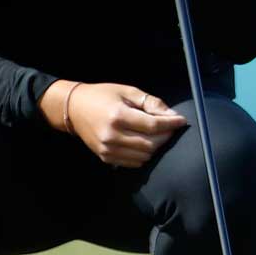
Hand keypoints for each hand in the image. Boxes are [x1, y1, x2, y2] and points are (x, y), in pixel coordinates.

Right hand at [65, 83, 187, 166]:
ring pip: (145, 156)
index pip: (153, 126)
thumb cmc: (102, 96)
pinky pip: (134, 163)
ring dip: (155, 146)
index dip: (171, 124)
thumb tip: (172, 115)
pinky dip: (144, 155)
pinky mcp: (105, 158)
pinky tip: (143, 143)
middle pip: (151, 144)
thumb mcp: (127, 91)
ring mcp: (108, 150)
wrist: (73, 109)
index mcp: (118, 116)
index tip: (182, 121)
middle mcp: (113, 136)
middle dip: (165, 136)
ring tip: (156, 134)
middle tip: (169, 127)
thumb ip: (150, 103)